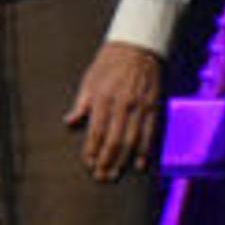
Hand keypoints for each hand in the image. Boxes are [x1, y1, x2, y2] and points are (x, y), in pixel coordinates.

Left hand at [65, 41, 165, 182]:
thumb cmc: (109, 64)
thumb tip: (69, 123)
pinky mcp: (154, 107)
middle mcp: (122, 105)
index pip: (96, 131)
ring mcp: (140, 107)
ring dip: (123, 161)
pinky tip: (140, 164)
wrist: (138, 47)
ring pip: (132, 141)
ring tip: (115, 174)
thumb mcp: (89, 81)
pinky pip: (151, 134)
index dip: (91, 150)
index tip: (88, 164)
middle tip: (101, 177)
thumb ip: (81, 104)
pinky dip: (145, 151)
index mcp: (102, 98)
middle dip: (106, 161)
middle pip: (114, 140)